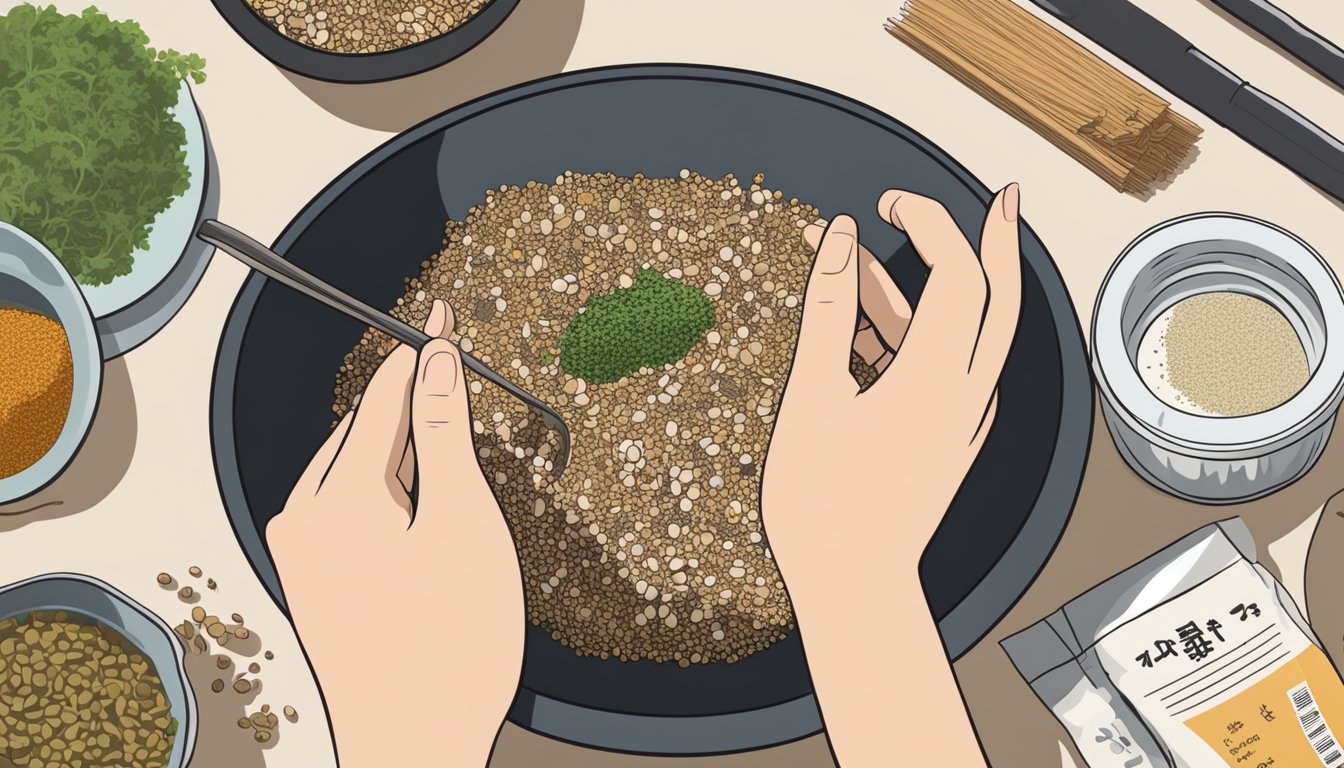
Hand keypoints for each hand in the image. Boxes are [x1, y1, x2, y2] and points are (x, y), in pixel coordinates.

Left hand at [267, 300, 523, 767]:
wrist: (418, 745)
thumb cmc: (449, 648)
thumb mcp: (464, 522)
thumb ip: (447, 432)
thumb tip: (437, 361)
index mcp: (337, 496)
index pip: (384, 394)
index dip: (423, 352)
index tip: (445, 315)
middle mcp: (304, 517)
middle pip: (366, 430)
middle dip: (414, 406)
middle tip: (464, 386)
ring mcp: (303, 552)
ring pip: (357, 470)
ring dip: (403, 453)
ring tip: (454, 462)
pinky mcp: (314, 580)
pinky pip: (348, 508)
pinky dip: (389, 493)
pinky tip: (426, 513)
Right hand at [762, 186, 1020, 766]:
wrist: (853, 586)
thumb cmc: (823, 504)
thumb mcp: (812, 395)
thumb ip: (826, 308)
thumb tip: (835, 238)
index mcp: (935, 378)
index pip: (956, 272)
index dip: (928, 222)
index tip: (886, 202)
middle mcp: (966, 394)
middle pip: (1001, 297)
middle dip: (998, 240)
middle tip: (1003, 196)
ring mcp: (964, 420)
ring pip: (967, 334)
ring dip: (925, 292)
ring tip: (854, 266)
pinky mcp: (951, 439)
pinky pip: (950, 368)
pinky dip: (920, 335)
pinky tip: (866, 332)